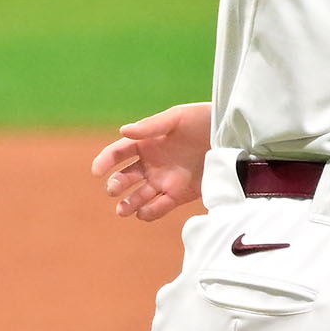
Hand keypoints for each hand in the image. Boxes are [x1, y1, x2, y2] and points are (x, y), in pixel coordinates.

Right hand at [90, 102, 211, 221]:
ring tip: (123, 209)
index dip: (105, 160)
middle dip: (116, 185)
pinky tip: (143, 212)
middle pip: (125, 178)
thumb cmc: (203, 120)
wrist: (233, 138)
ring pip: (138, 197)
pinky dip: (149, 213)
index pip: (118, 152)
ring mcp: (164, 180)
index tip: (96, 170)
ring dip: (127, 204)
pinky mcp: (179, 195)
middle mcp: (152, 163)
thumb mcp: (177, 118)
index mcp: (147, 142)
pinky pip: (158, 208)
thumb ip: (150, 126)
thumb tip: (123, 132)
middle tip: (115, 188)